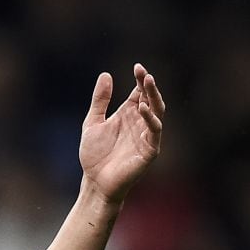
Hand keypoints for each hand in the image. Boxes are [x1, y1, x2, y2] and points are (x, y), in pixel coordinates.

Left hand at [79, 63, 164, 203]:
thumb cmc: (94, 155)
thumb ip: (100, 101)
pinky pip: (154, 131)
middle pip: (150, 99)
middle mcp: (140, 123)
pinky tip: (142, 108)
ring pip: (157, 112)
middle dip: (149, 86)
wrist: (95, 181)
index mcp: (128, 115)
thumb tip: (106, 75)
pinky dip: (150, 119)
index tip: (137, 67)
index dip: (141, 80)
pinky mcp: (150, 150)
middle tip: (144, 73)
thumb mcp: (93, 123)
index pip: (139, 93)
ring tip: (148, 83)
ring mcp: (146, 136)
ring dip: (154, 98)